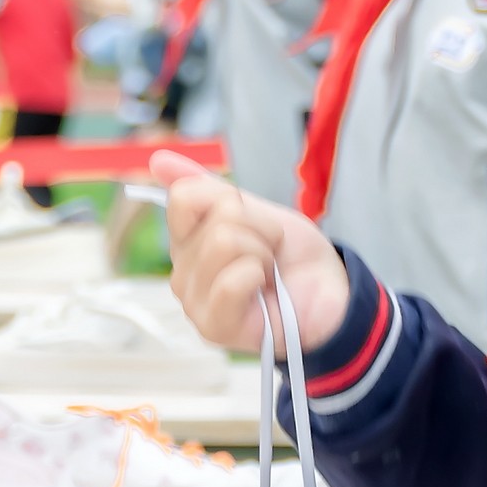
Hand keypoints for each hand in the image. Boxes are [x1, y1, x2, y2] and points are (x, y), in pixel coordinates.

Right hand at [154, 151, 348, 351]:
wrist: (328, 293)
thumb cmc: (289, 256)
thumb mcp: (252, 211)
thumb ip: (206, 188)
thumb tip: (157, 159)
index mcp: (185, 244)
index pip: (184, 198)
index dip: (232, 200)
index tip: (253, 222)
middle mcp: (181, 274)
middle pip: (217, 219)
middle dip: (259, 229)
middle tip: (269, 254)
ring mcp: (193, 303)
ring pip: (224, 243)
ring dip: (263, 252)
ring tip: (268, 272)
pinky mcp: (213, 327)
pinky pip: (232, 280)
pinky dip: (259, 276)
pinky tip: (264, 292)